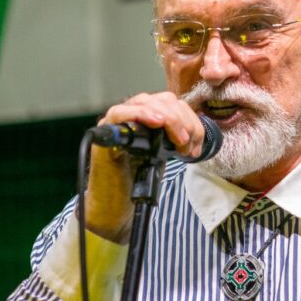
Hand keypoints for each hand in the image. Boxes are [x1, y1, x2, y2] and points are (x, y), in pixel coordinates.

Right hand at [85, 92, 205, 241]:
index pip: (172, 103)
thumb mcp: (162, 154)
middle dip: (182, 121)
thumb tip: (194, 136)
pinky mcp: (104, 131)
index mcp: (148, 116)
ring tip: (179, 141)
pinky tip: (158, 122)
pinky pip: (120, 112)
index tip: (196, 142)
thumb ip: (174, 139)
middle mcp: (132, 112)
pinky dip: (142, 113)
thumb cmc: (136, 177)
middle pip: (162, 100)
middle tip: (187, 145)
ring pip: (146, 102)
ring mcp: (117, 119)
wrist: (114, 200)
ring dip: (169, 119)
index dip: (189, 119)